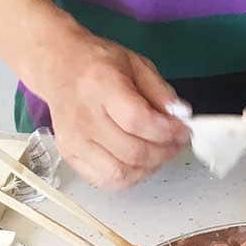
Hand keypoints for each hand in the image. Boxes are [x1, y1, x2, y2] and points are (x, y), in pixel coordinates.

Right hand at [32, 34, 188, 188]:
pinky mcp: (70, 157)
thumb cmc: (100, 64)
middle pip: (132, 151)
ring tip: (163, 152)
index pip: (137, 120)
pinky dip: (130, 177)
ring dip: (150, 167)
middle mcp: (85, 119)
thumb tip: (181, 115)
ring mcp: (75, 142)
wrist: (61, 69)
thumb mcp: (137, 64)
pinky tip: (142, 162)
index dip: (167, 130)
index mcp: (101, 87)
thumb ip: (160, 90)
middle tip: (179, 142)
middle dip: (165, 151)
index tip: (185, 129)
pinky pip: (106, 181)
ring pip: (120, 173)